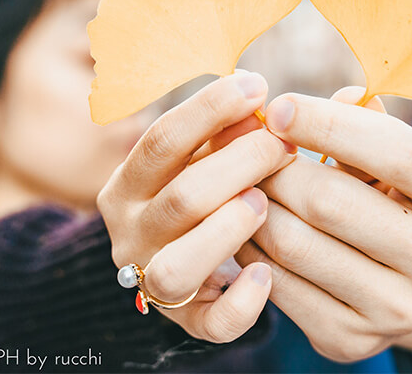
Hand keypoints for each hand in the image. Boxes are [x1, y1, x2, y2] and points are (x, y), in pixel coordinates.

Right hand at [98, 72, 296, 342]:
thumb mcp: (203, 155)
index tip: (256, 86)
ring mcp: (154, 282)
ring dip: (228, 230)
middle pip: (182, 198)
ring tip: (264, 204)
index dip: (209, 110)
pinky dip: (243, 303)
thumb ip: (225, 130)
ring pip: (178, 266)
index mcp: (129, 185)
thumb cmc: (204, 190)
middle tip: (283, 147)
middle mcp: (131, 234)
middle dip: (240, 165)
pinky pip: (212, 324)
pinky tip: (267, 273)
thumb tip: (258, 97)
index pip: (161, 141)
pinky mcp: (187, 321)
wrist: (184, 261)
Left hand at [234, 88, 411, 361]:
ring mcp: (401, 311)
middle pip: (332, 202)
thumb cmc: (402, 197)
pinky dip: (249, 246)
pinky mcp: (352, 340)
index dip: (328, 124)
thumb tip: (308, 104)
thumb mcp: (402, 156)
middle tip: (248, 145)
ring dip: (254, 202)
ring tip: (243, 178)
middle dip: (276, 165)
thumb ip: (363, 122)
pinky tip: (246, 221)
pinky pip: (278, 284)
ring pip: (294, 243)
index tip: (276, 106)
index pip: (398, 153)